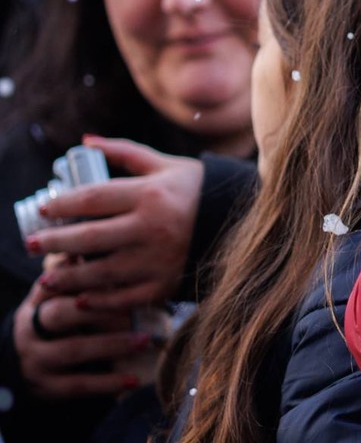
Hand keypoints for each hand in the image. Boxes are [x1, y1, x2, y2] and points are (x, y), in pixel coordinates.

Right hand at [11, 283, 156, 399]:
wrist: (26, 370)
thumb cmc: (56, 328)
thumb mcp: (58, 304)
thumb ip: (74, 282)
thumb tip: (86, 251)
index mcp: (34, 304)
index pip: (53, 286)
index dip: (80, 279)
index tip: (113, 274)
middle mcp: (30, 330)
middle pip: (60, 314)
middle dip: (98, 311)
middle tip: (135, 310)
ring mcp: (36, 359)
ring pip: (73, 349)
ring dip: (111, 344)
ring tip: (145, 340)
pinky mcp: (48, 387)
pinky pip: (79, 385)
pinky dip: (108, 383)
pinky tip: (134, 380)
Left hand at [28, 138, 203, 308]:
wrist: (246, 224)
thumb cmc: (199, 192)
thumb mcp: (166, 165)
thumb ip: (125, 152)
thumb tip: (85, 142)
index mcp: (150, 195)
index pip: (93, 198)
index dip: (63, 204)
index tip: (45, 208)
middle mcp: (153, 227)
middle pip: (89, 236)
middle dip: (54, 242)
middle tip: (31, 245)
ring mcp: (160, 258)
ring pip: (102, 271)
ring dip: (69, 277)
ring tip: (46, 278)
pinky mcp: (169, 282)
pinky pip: (127, 296)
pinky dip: (101, 300)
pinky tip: (82, 298)